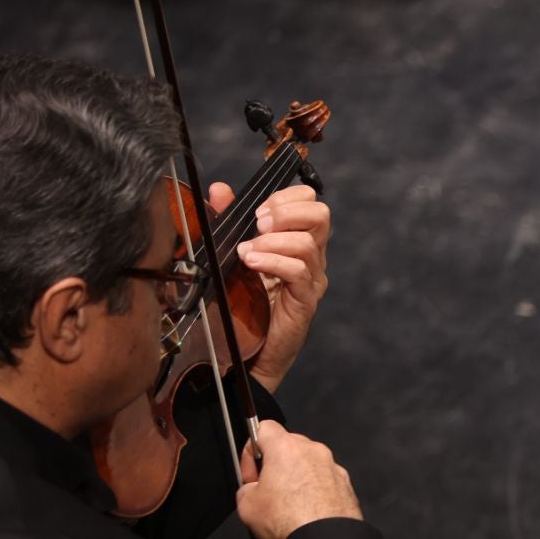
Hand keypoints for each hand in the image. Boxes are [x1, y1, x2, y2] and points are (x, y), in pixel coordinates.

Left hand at [208, 181, 330, 393]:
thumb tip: (219, 189)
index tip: (258, 210)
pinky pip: (298, 271)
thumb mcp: (232, 252)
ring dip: (273, 240)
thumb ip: (229, 220)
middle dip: (285, 211)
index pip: (310, 202)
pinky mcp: (305, 300)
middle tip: (258, 224)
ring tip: (247, 251)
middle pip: (320, 214)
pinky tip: (251, 264)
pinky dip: (273, 262)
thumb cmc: (243, 302)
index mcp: (298, 241)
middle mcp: (311, 258)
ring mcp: (311, 279)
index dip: (286, 197)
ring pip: (308, 242)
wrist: (248, 349)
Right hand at [235, 419, 361, 538]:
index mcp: (286, 448)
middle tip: (266, 490)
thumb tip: (252, 489)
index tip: (251, 471)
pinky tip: (307, 511)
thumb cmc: (289, 521)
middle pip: (288, 447)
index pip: (263, 428)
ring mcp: (333, 467)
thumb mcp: (246, 504)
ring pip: (308, 464)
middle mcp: (313, 452)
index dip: (251, 449)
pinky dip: (315, 491)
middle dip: (274, 465)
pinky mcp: (346, 485)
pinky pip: (325, 481)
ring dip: (296, 478)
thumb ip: (247, 487)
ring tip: (288, 505)